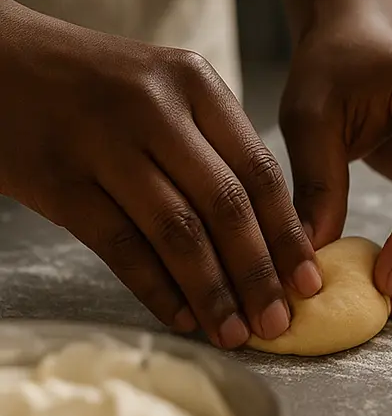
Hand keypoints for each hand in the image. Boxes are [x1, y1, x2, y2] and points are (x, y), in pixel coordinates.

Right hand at [0, 2, 321, 348]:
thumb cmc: (93, 83)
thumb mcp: (163, 86)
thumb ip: (212, 143)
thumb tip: (268, 232)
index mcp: (194, 81)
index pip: (259, 168)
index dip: (288, 232)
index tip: (309, 280)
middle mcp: (156, 107)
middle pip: (226, 205)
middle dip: (259, 272)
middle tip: (279, 322)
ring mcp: (104, 142)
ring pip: (178, 232)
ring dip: (212, 291)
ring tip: (235, 333)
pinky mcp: (58, 179)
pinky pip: (119, 246)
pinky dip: (156, 288)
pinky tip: (180, 318)